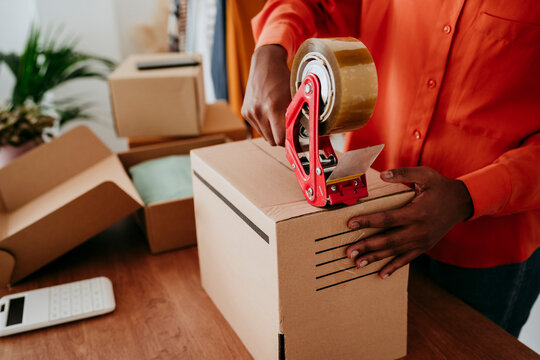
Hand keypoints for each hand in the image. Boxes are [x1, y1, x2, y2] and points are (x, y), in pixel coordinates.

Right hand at [241, 45, 290, 145]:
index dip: (289, 142)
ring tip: (279, 120)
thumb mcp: (293, 96)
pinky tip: (270, 114)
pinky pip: (258, 128)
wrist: (265, 64)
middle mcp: (258, 112)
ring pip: (265, 136)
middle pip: (272, 140)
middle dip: (282, 138)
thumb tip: (304, 134)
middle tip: (290, 131)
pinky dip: (265, 126)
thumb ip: (296, 115)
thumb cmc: (283, 78)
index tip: (296, 141)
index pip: (280, 139)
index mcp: (273, 108)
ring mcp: (250, 113)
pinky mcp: (245, 112)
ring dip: (273, 132)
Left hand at [346, 166, 472, 278]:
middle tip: (348, 251)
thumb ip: (404, 173)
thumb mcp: (425, 175)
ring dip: (375, 259)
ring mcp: (422, 241)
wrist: (462, 202)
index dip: (368, 221)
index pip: (387, 218)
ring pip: (395, 252)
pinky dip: (393, 267)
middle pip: (388, 240)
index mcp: (417, 212)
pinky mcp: (424, 246)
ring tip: (357, 263)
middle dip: (367, 246)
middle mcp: (419, 230)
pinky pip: (406, 259)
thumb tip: (383, 174)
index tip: (350, 224)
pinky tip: (380, 274)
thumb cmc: (440, 187)